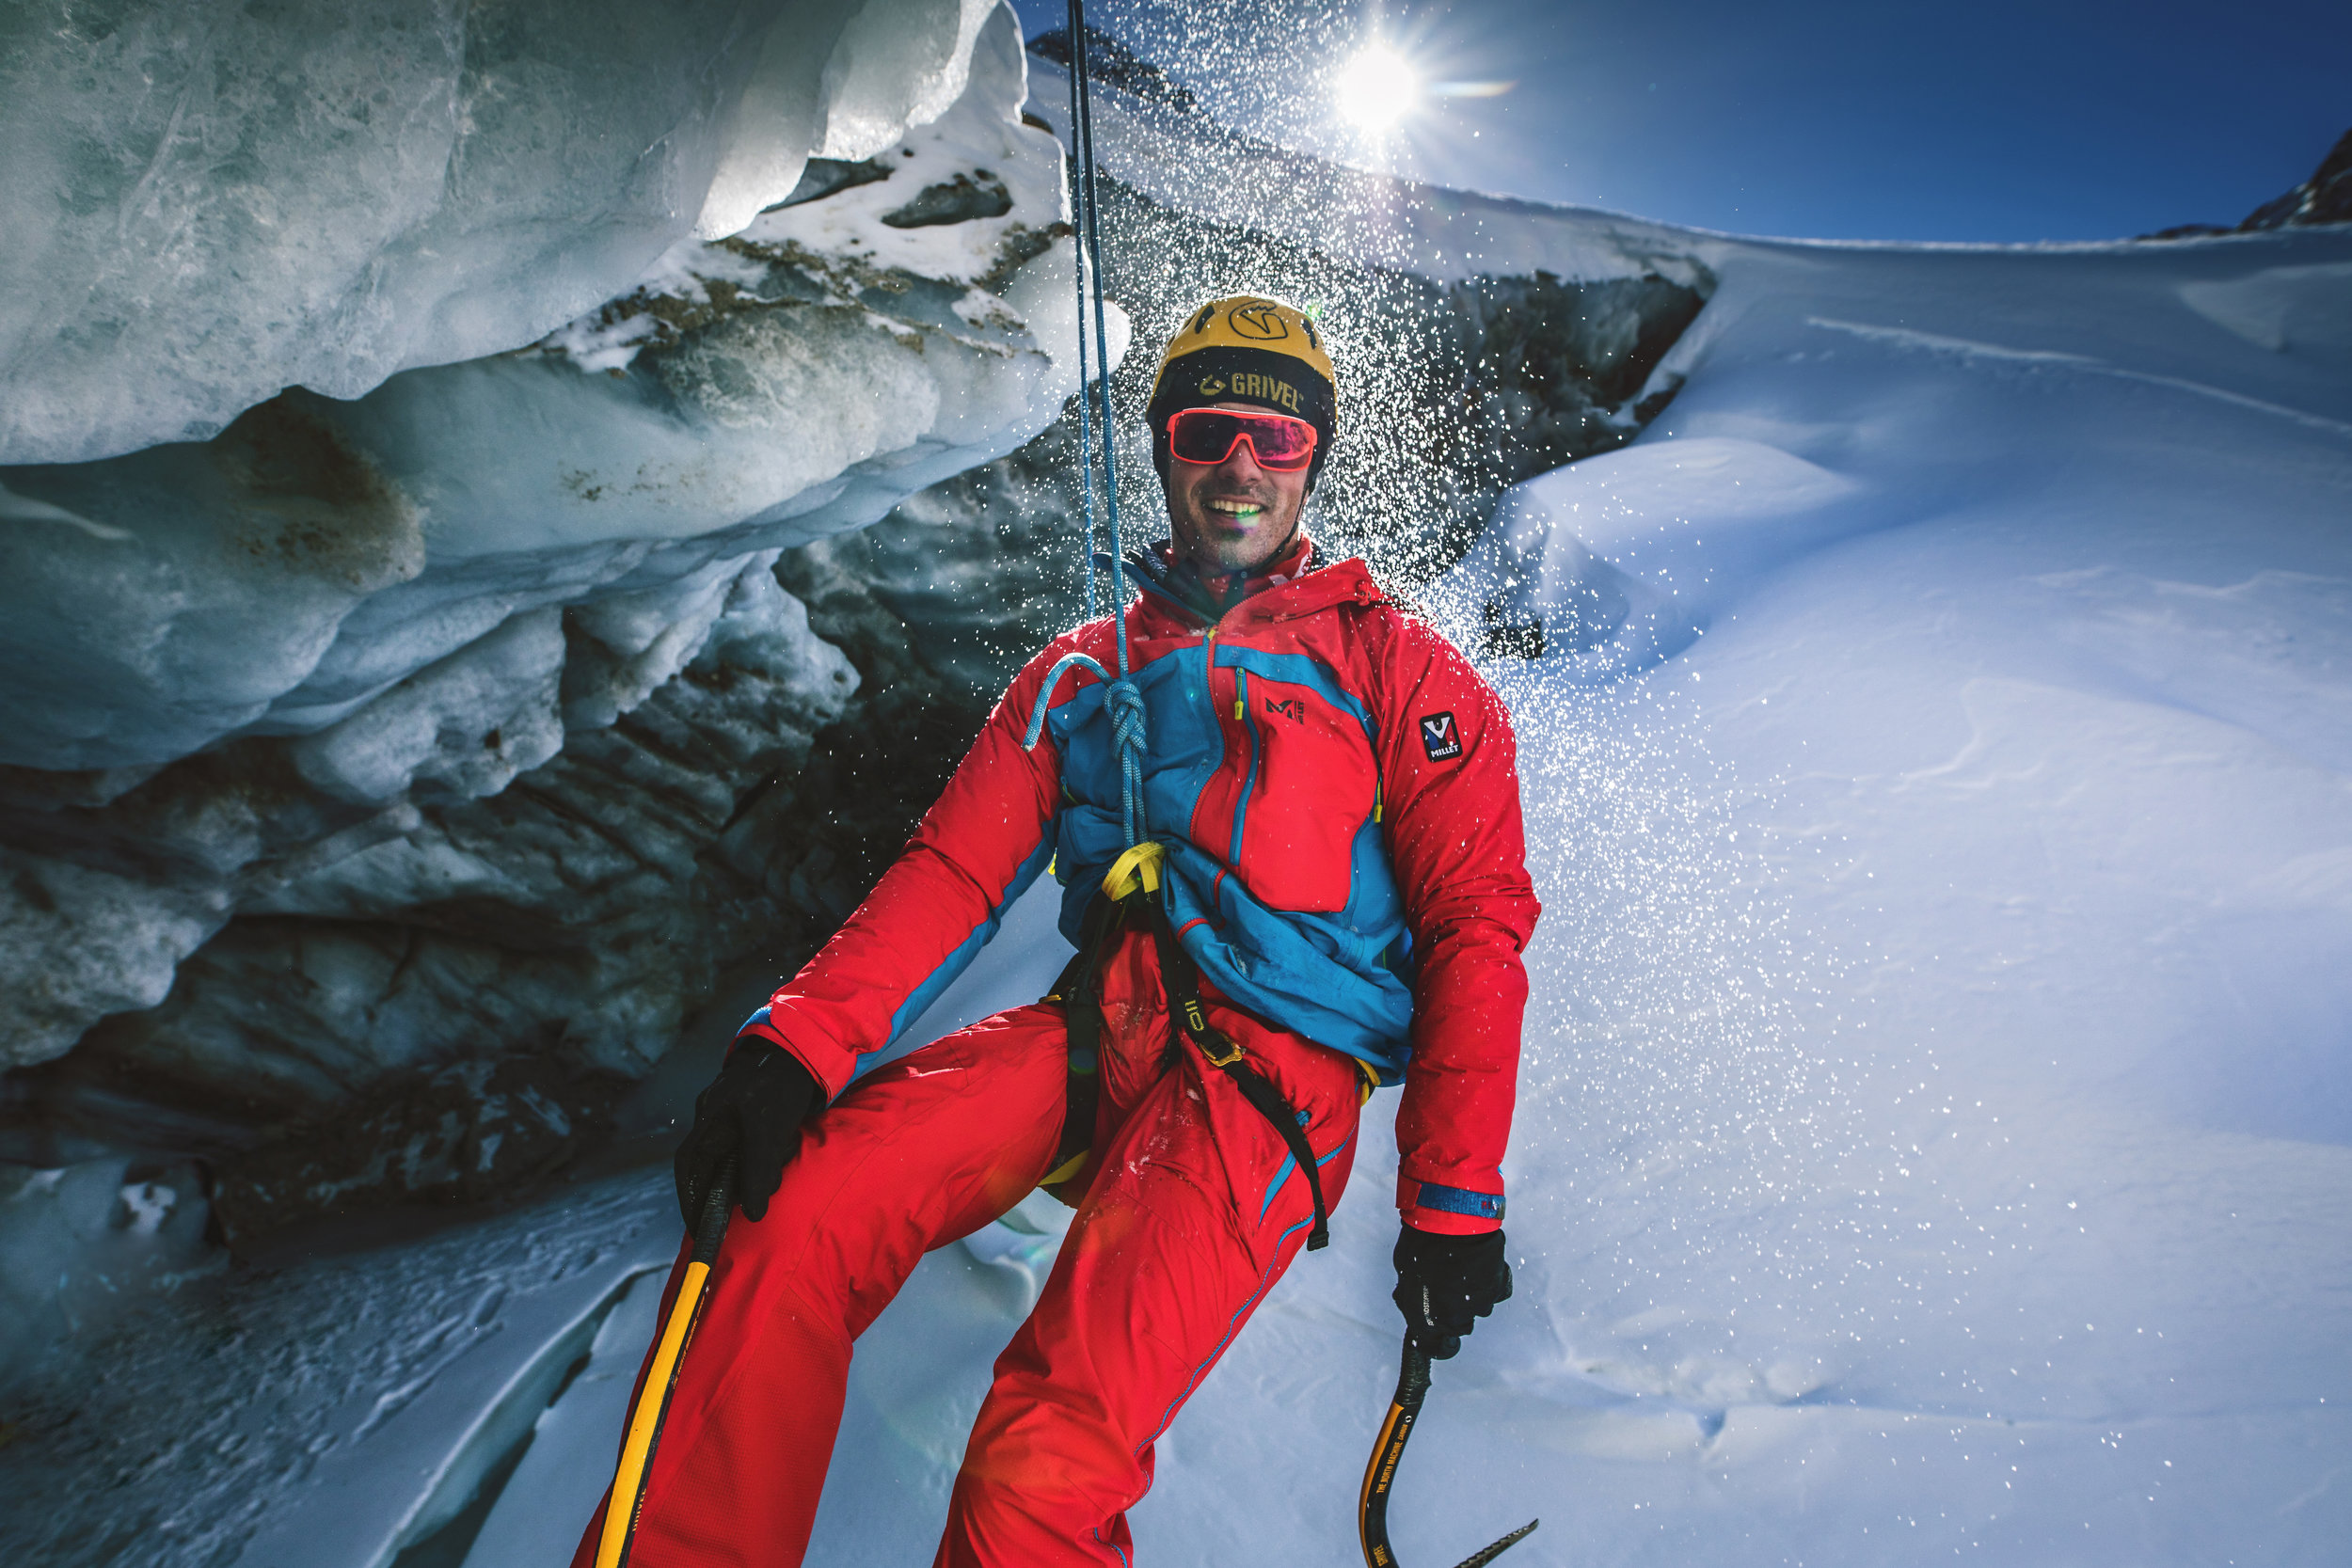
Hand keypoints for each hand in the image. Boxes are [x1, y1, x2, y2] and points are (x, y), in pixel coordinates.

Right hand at [674, 1041, 820, 1228]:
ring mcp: (737, 1116)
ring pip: (743, 1159)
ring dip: (762, 1167)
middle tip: (755, 1200)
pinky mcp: (759, 1117)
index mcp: (709, 1116)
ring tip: (781, 1152)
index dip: (689, 1197)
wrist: (807, 1048)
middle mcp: (716, 1118)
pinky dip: (773, 1154)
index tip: (698, 1224)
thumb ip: (757, 1171)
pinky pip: (760, 1147)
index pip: (688, 1166)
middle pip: (717, 1166)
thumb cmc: (781, 1083)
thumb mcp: (768, 1129)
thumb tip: (751, 1215)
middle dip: (737, 1185)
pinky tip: (788, 1141)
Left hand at [1392, 1225, 1511, 1359]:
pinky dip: (1490, 1283)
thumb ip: (1409, 1294)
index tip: (1439, 1337)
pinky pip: (1495, 1292)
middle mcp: (1456, 1318)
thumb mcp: (1404, 1271)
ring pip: (1478, 1309)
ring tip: (1461, 1268)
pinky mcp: (1497, 1286)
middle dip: (1453, 1313)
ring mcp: (1480, 1303)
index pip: (1437, 1347)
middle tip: (1446, 1287)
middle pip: (1459, 1327)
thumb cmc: (1421, 1244)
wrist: (1450, 1221)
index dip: (1437, 1343)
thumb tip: (1408, 1300)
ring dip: (1471, 1295)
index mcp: (1429, 1320)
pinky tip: (1480, 1266)